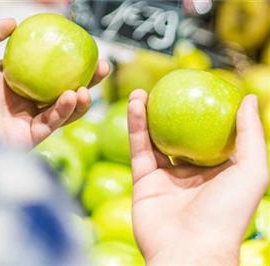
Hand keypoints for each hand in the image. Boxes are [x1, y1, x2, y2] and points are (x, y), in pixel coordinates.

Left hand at [0, 19, 108, 148]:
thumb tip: (13, 22)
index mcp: (11, 82)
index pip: (45, 70)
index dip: (65, 60)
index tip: (82, 47)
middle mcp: (22, 102)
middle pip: (61, 89)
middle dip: (85, 80)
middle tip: (102, 66)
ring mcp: (26, 120)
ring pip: (63, 110)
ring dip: (81, 99)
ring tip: (91, 85)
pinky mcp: (27, 138)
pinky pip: (52, 123)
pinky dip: (64, 110)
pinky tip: (73, 95)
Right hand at [127, 90, 267, 265]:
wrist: (190, 250)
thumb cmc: (227, 214)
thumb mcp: (252, 170)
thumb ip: (251, 134)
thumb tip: (250, 99)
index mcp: (217, 171)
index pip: (209, 135)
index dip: (202, 111)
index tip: (196, 88)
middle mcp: (190, 173)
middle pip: (178, 134)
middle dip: (169, 111)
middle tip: (164, 88)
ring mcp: (165, 177)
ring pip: (154, 139)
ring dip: (146, 114)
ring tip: (141, 92)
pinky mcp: (143, 181)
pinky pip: (139, 148)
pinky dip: (135, 126)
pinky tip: (135, 105)